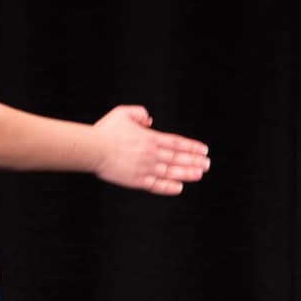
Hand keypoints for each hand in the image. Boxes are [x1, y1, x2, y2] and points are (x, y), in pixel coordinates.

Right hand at [91, 105, 210, 194]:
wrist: (93, 149)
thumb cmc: (105, 131)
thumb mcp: (122, 113)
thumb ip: (139, 113)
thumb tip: (149, 120)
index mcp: (150, 138)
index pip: (176, 143)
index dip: (191, 147)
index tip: (203, 150)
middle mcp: (151, 154)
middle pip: (178, 158)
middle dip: (194, 161)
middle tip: (207, 164)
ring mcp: (145, 168)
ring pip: (171, 171)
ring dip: (187, 173)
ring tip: (200, 174)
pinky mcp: (136, 180)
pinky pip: (156, 185)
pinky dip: (168, 187)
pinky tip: (178, 188)